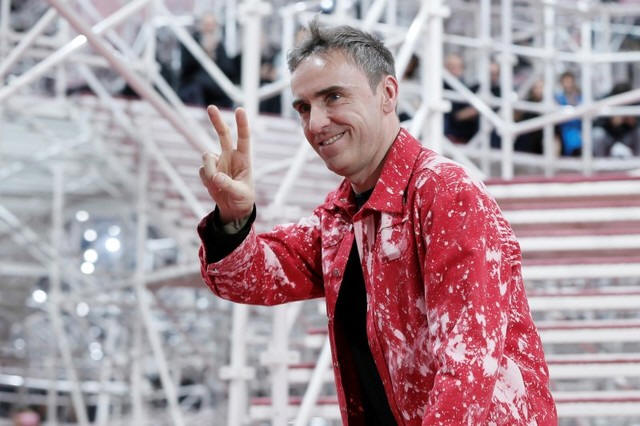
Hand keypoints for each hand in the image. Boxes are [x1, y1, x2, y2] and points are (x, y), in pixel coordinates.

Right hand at [200, 106, 254, 223]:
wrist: (233, 208)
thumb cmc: (243, 198)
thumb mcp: (240, 193)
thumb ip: (228, 185)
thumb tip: (216, 177)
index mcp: (244, 158)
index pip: (244, 138)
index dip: (242, 124)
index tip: (240, 110)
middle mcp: (230, 156)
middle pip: (223, 135)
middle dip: (216, 121)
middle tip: (211, 107)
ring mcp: (218, 162)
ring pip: (207, 156)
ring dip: (210, 170)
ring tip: (217, 184)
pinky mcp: (208, 170)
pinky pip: (202, 170)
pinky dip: (206, 179)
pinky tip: (214, 187)